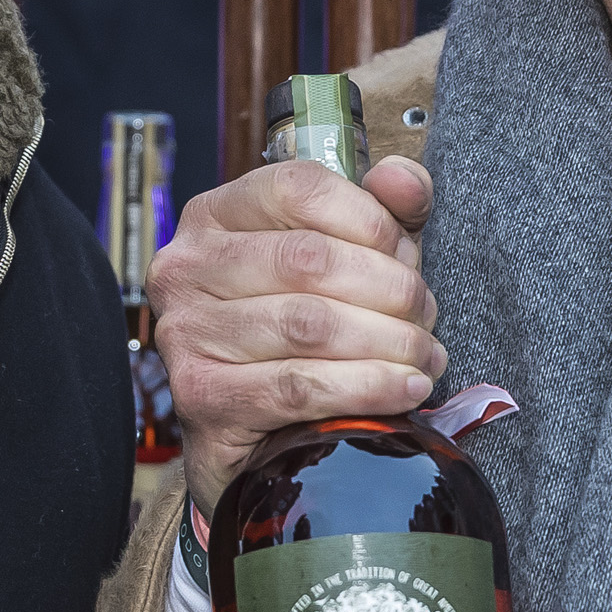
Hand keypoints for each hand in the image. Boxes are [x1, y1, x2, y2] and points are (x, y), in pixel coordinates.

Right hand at [148, 156, 447, 517]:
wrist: (254, 433)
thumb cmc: (299, 333)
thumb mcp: (344, 257)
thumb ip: (380, 209)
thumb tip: (401, 178)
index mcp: (215, 215)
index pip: (297, 187)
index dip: (368, 217)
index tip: (408, 253)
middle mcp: (186, 267)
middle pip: (308, 259)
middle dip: (389, 288)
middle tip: (426, 316)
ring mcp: (185, 333)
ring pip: (308, 325)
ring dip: (387, 343)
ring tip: (424, 357)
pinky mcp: (202, 397)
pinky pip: (299, 387)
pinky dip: (367, 388)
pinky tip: (405, 389)